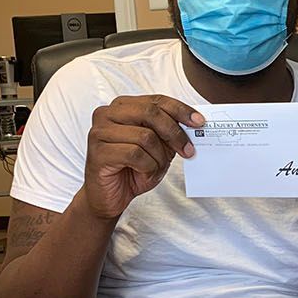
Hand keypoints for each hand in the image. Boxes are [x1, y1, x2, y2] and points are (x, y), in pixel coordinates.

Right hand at [85, 94, 204, 219]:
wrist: (109, 197)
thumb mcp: (157, 148)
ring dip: (158, 157)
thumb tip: (192, 124)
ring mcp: (100, 132)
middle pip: (151, 113)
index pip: (156, 100)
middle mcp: (107, 114)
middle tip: (187, 150)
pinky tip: (143, 172)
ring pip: (145, 136)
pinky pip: (135, 154)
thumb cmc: (131, 170)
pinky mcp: (98, 152)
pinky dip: (147, 166)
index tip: (199, 122)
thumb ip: (169, 133)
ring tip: (156, 167)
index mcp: (122, 107)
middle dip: (174, 133)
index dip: (180, 110)